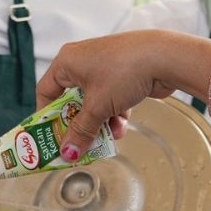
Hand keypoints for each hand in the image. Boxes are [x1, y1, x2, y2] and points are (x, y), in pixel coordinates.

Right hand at [37, 31, 181, 158]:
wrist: (165, 57)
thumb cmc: (124, 70)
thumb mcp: (97, 106)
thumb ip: (81, 131)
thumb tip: (68, 152)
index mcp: (67, 62)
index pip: (45, 91)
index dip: (46, 116)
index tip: (50, 137)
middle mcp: (82, 62)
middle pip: (71, 101)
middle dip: (78, 125)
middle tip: (77, 145)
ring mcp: (104, 67)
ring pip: (93, 104)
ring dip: (99, 124)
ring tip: (105, 139)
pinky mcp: (122, 75)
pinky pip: (111, 100)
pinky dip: (114, 115)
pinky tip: (121, 127)